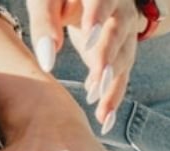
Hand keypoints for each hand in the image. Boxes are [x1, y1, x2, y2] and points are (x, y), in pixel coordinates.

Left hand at [26, 0, 147, 131]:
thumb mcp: (46, 1)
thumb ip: (44, 22)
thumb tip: (47, 62)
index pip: (102, 0)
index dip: (97, 15)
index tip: (88, 34)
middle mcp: (120, 9)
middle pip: (118, 31)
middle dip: (108, 54)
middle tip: (99, 74)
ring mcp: (125, 33)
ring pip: (124, 57)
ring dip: (111, 81)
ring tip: (98, 104)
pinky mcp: (123, 53)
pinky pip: (122, 77)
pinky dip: (113, 98)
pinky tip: (105, 119)